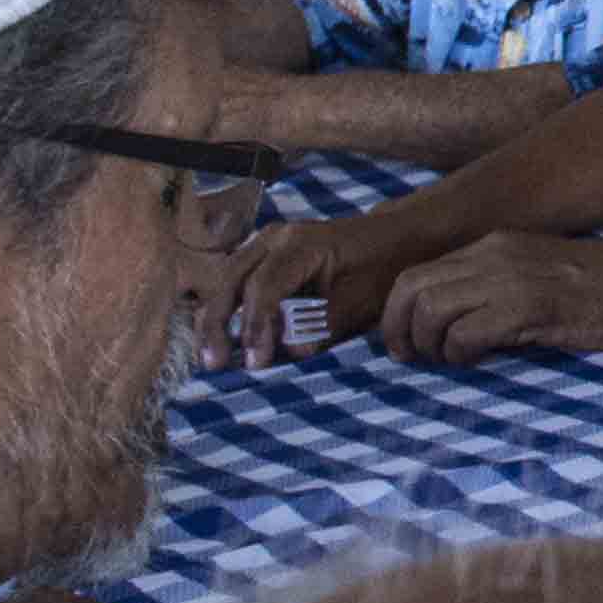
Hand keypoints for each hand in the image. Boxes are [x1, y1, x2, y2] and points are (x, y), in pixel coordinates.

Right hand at [203, 211, 403, 368]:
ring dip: (214, 319)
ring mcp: (265, 243)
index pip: (263, 286)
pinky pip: (235, 282)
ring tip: (208, 357)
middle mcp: (274, 237)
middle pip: (231, 280)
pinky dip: (225, 310)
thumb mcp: (360, 302)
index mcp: (300, 243)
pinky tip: (216, 339)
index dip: (256, 327)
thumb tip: (289, 351)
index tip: (255, 362)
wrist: (395, 237)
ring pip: (225, 280)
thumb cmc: (381, 269)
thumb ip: (322, 325)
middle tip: (213, 364)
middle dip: (219, 324)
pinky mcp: (263, 255)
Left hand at [377, 227, 602, 364]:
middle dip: (399, 331)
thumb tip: (453, 323)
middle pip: (411, 290)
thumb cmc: (594, 287)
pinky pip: (466, 333)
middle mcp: (490, 256)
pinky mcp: (526, 307)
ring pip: (432, 311)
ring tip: (448, 362)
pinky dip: (461, 353)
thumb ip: (492, 286)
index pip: (415, 274)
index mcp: (489, 247)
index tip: (403, 342)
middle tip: (412, 359)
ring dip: (430, 345)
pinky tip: (479, 360)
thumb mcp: (531, 272)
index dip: (396, 312)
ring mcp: (508, 279)